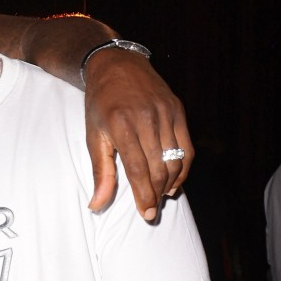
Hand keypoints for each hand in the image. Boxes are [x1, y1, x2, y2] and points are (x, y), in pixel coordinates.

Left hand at [83, 51, 192, 220]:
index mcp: (121, 125)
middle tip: (152, 210)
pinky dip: (183, 167)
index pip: (138, 169)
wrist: (117, 65)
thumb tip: (97, 205)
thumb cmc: (101, 104)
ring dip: (171, 183)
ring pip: (176, 159)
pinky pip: (187, 146)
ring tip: (161, 195)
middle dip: (157, 194)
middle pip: (159, 168)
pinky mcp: (178, 109)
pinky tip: (175, 179)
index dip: (144, 195)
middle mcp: (147, 117)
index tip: (146, 214)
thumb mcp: (94, 136)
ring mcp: (165, 112)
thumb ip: (100, 172)